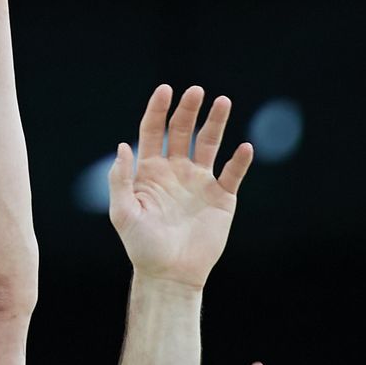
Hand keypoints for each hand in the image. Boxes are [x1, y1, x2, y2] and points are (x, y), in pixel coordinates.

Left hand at [107, 85, 252, 286]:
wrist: (170, 275)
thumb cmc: (142, 246)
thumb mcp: (122, 213)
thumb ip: (120, 180)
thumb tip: (123, 145)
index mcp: (150, 170)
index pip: (153, 131)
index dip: (158, 109)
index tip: (165, 90)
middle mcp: (175, 170)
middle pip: (182, 131)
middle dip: (189, 109)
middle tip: (197, 91)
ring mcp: (200, 182)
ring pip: (209, 144)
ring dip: (216, 123)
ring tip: (223, 102)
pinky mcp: (222, 197)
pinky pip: (233, 174)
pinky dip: (239, 160)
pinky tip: (244, 147)